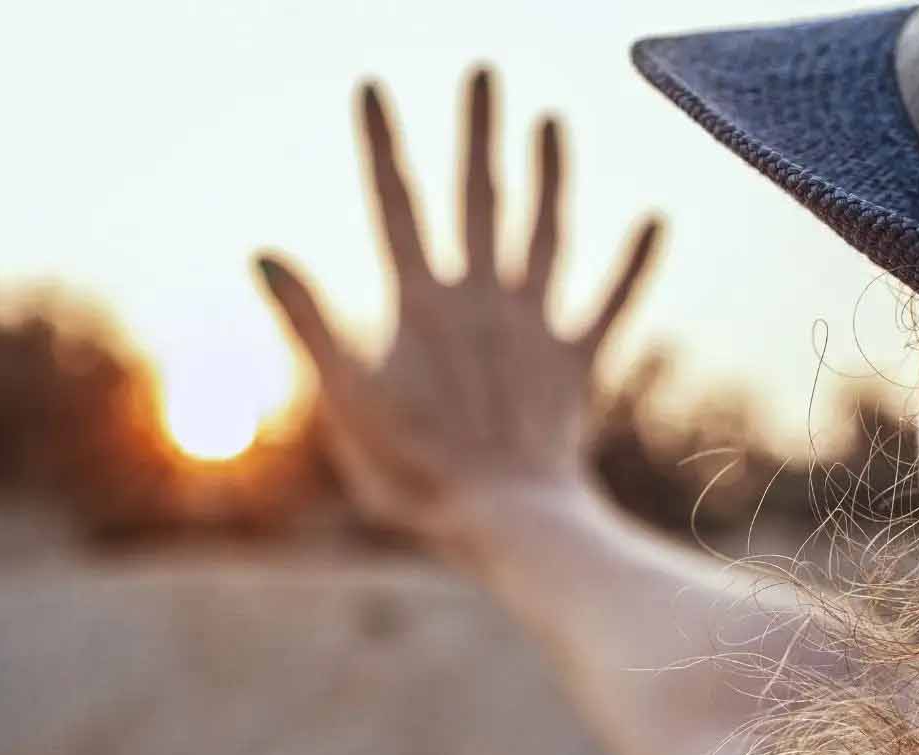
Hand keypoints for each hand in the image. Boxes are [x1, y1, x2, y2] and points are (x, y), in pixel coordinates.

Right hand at [256, 68, 661, 551]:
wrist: (505, 520)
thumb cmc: (415, 473)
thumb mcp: (346, 400)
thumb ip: (311, 323)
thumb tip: (263, 253)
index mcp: (421, 303)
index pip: (394, 205)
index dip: (382, 144)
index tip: (372, 84)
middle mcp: (483, 299)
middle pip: (480, 196)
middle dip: (478, 130)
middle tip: (484, 69)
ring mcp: (535, 328)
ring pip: (546, 234)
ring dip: (551, 175)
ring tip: (553, 121)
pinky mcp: (577, 365)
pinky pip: (612, 307)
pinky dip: (632, 266)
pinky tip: (655, 220)